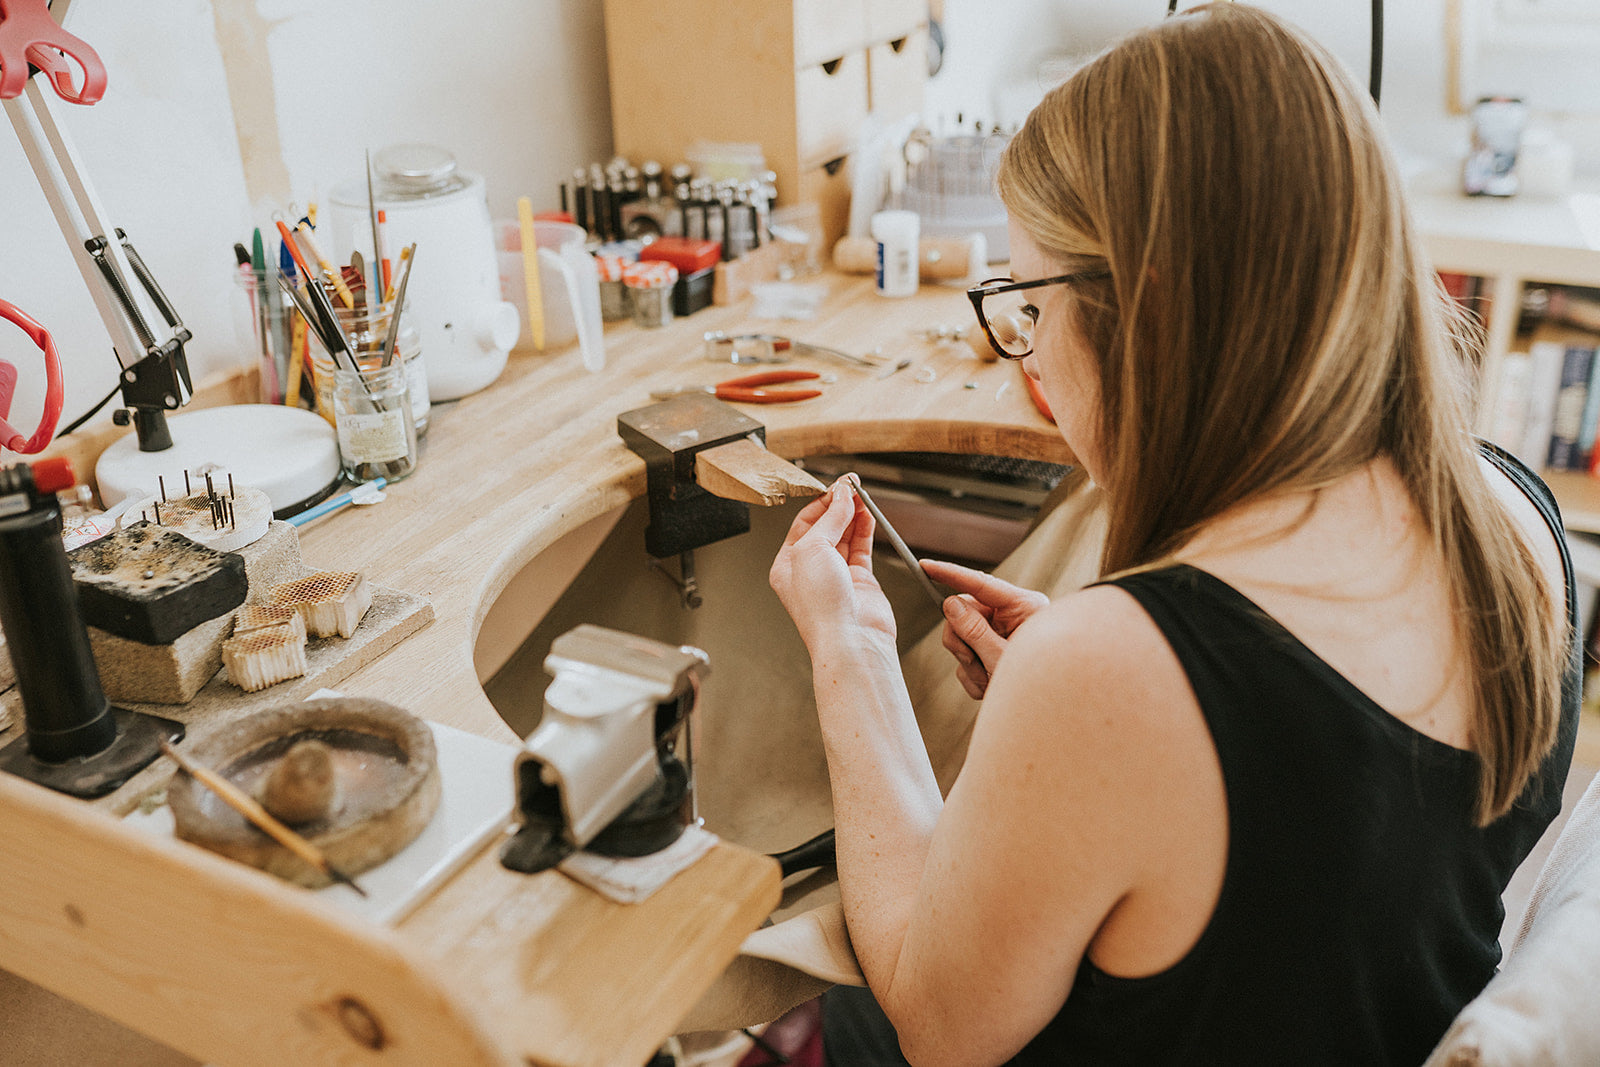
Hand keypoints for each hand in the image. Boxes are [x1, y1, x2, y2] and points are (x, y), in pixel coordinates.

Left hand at [769, 477, 897, 656]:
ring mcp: (836, 575)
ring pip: (845, 535)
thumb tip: (841, 496)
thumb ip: (829, 520)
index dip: (821, 502)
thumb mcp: (812, 550)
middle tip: (853, 486)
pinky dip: (865, 529)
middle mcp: (811, 570)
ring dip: (853, 514)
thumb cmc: (820, 607)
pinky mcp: (860, 580)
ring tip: (863, 496)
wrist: (850, 640)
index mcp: (787, 564)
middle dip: (839, 505)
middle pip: (825, 527)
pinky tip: (868, 514)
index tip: (837, 486)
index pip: (803, 523)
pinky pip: (861, 548)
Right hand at [919, 560, 1048, 699]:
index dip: (951, 574)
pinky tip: (989, 687)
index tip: (925, 565)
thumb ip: (975, 630)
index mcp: (1023, 607)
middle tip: (973, 662)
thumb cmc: (1039, 685)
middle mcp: (1012, 616)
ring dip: (968, 663)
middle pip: (964, 613)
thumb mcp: (1003, 658)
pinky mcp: (993, 651)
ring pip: (962, 637)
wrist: (1050, 710)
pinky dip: (973, 676)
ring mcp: (1002, 634)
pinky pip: (967, 658)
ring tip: (988, 680)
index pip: (981, 584)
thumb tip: (950, 604)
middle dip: (962, 641)